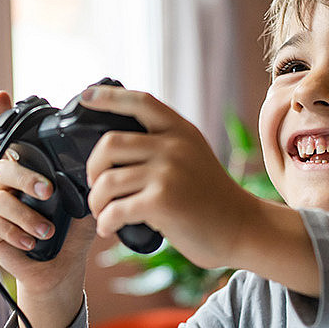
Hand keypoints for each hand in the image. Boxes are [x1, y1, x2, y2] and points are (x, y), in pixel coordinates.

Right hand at [0, 89, 95, 327]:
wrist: (61, 272)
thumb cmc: (72, 234)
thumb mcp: (85, 204)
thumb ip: (85, 183)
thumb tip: (102, 162)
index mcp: (30, 171)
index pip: (13, 139)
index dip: (3, 115)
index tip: (2, 94)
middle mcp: (9, 184)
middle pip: (5, 165)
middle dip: (26, 176)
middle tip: (48, 191)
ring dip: (26, 215)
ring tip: (48, 230)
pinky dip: (18, 232)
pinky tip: (32, 242)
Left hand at [80, 85, 319, 294]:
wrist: (242, 229)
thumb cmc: (212, 201)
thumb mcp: (194, 157)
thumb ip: (165, 147)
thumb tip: (118, 150)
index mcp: (180, 131)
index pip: (140, 102)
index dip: (108, 97)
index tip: (85, 98)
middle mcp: (173, 145)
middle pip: (109, 144)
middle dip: (93, 169)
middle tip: (96, 187)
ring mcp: (167, 172)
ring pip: (107, 181)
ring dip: (96, 202)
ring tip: (102, 213)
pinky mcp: (162, 201)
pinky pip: (116, 209)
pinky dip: (105, 222)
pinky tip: (108, 229)